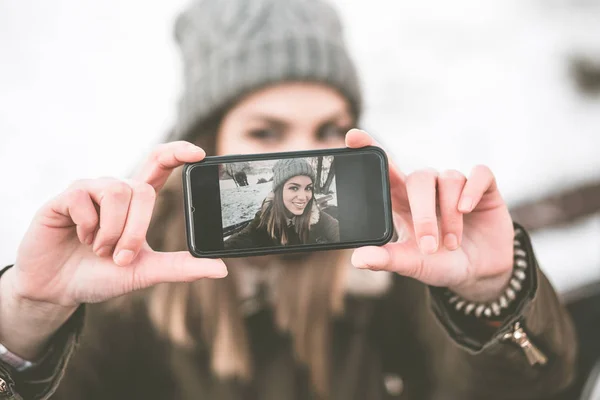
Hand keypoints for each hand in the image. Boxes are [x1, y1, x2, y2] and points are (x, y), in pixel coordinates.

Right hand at [0, 141, 227, 358]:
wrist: (57, 289)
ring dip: (111, 231)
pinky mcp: (65, 197)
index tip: (199, 153)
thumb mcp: (145, 272)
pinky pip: (84, 200)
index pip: (159, 165)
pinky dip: (87, 228)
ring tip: (99, 249)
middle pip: (142, 190)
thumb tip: (221, 269)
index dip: (178, 153)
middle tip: (122, 257)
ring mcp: (89, 191)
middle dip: (136, 229)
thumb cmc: (102, 275)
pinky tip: (79, 238)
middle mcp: (116, 190)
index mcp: (137, 202)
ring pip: (117, 193)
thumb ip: (181, 268)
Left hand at [346, 129, 513, 302]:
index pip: (384, 169)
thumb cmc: (438, 263)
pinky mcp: (483, 187)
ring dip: (450, 216)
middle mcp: (426, 187)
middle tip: (428, 246)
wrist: (478, 273)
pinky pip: (479, 174)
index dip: (371, 148)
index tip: (353, 136)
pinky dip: (473, 190)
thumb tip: (357, 259)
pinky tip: (467, 209)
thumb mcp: (411, 264)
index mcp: (401, 200)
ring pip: (449, 179)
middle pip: (419, 178)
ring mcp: (453, 185)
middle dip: (424, 214)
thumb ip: (387, 259)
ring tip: (451, 244)